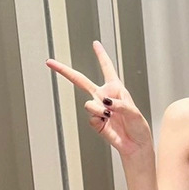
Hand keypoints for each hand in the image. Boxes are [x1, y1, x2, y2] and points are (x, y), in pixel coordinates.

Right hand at [46, 41, 151, 156]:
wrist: (135, 145)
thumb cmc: (138, 127)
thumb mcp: (133, 111)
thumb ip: (119, 104)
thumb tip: (105, 102)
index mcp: (116, 88)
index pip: (107, 68)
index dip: (101, 55)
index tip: (95, 44)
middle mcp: (104, 96)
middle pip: (81, 80)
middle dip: (64, 71)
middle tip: (50, 62)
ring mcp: (98, 109)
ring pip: (88, 103)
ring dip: (99, 108)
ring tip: (109, 115)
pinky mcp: (95, 122)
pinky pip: (91, 116)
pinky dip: (99, 118)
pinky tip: (107, 122)